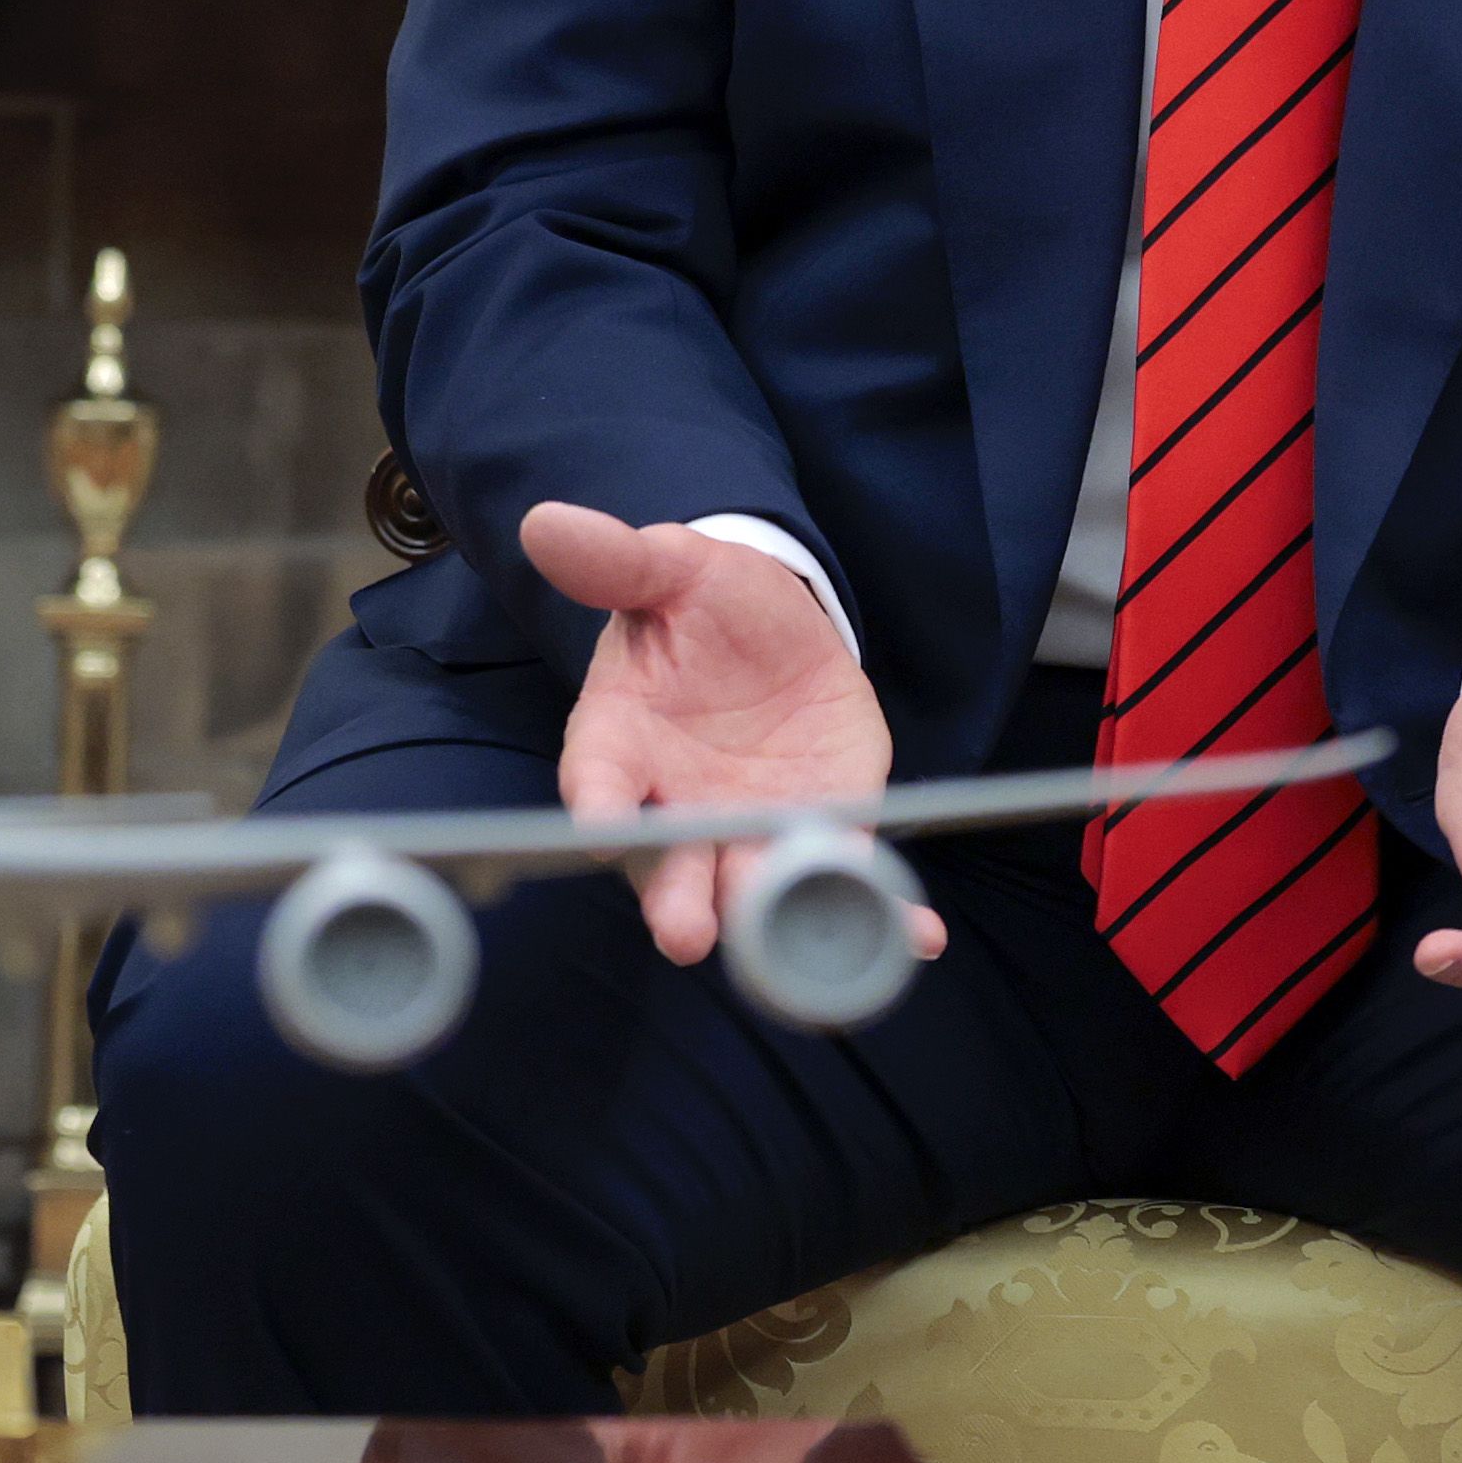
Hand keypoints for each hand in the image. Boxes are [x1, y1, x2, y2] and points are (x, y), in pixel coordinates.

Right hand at [525, 503, 930, 970]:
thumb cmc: (706, 604)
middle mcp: (677, 805)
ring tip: (806, 939)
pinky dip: (881, 914)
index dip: (595, 806)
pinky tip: (917, 932)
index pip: (596, 780)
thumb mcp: (672, 569)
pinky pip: (847, 881)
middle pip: (668, 865)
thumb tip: (545, 523)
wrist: (778, 628)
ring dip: (777, 921)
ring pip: (755, 892)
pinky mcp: (824, 834)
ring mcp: (751, 830)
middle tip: (684, 933)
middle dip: (676, 901)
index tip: (597, 828)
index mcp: (622, 743)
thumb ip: (618, 562)